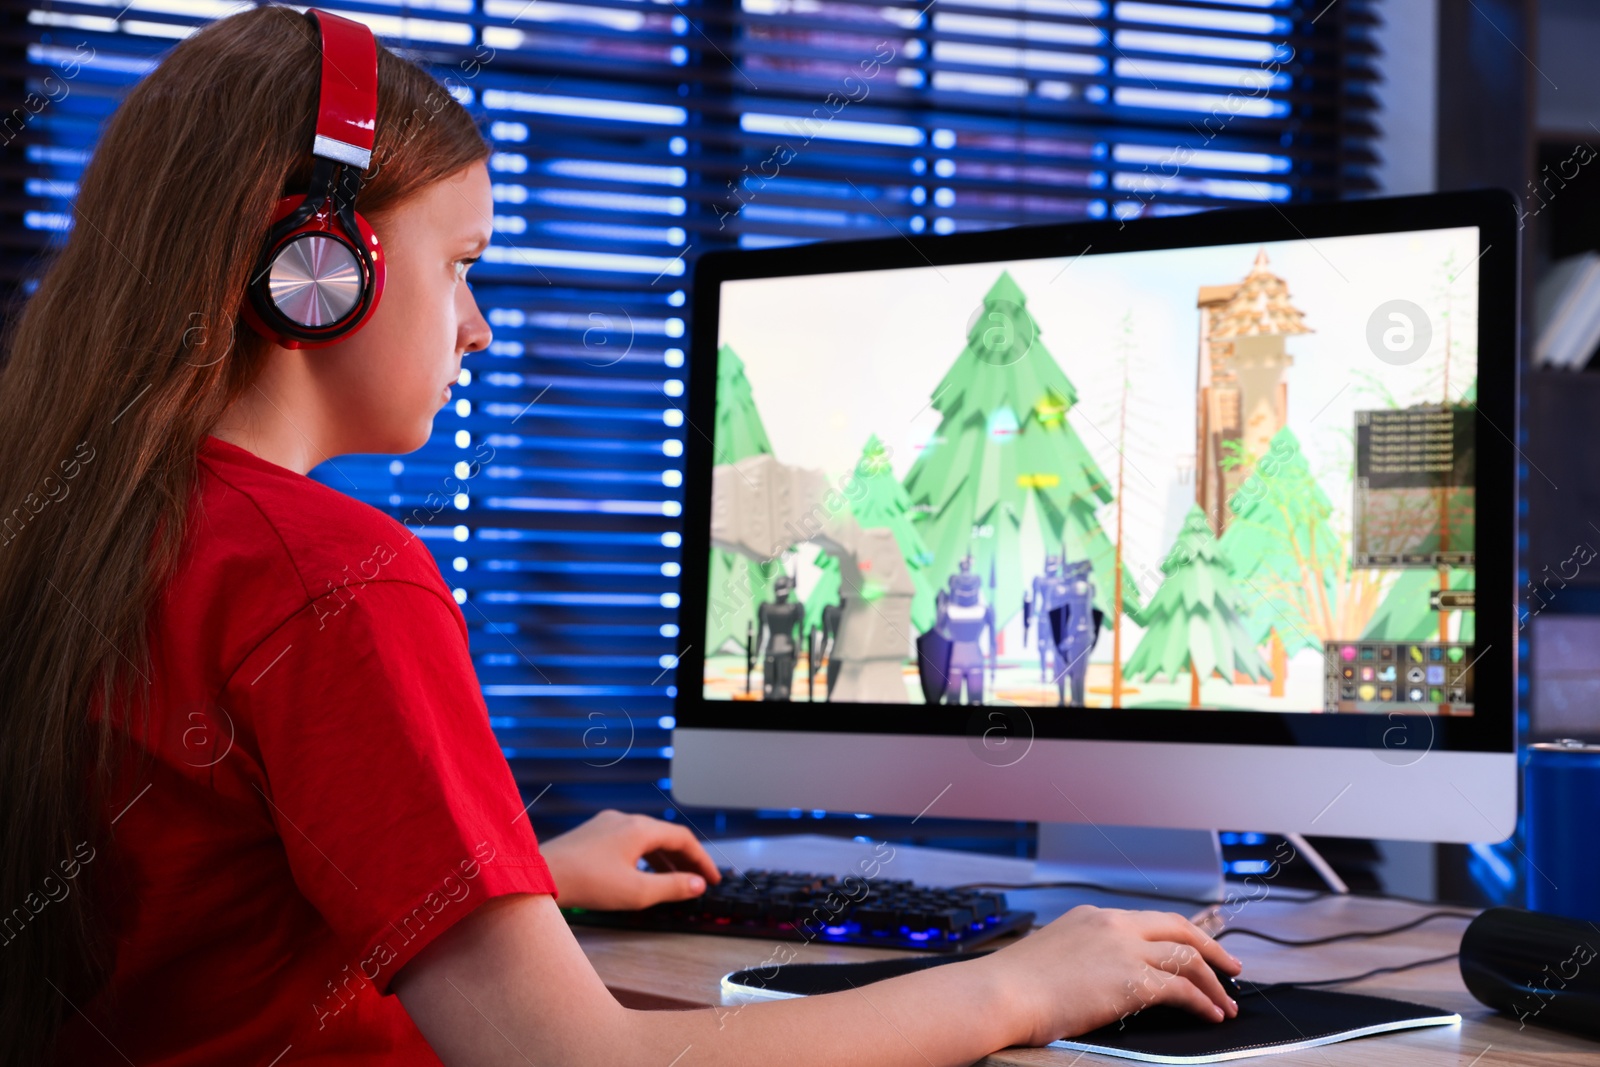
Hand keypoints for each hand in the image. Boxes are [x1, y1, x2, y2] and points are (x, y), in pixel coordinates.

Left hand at [539, 809, 721, 910]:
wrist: (539, 877)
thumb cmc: (587, 883)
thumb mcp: (637, 891)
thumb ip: (672, 887)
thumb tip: (697, 884)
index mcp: (639, 828)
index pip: (682, 838)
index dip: (701, 860)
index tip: (713, 879)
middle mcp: (624, 820)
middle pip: (664, 836)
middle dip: (685, 859)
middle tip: (698, 881)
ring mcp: (605, 825)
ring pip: (645, 839)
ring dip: (663, 860)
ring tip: (674, 881)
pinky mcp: (590, 835)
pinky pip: (627, 842)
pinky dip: (643, 857)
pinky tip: (640, 874)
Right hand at [978, 904, 1242, 1045]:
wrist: (1001, 993)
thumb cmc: (1013, 985)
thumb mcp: (1052, 955)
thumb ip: (1082, 957)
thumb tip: (1096, 978)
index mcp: (1092, 917)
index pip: (1149, 920)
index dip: (1179, 935)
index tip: (1196, 949)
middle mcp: (1112, 925)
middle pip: (1178, 928)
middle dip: (1212, 948)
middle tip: (1232, 967)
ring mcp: (1124, 949)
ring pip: (1188, 957)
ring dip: (1214, 982)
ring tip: (1227, 1003)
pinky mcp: (1132, 980)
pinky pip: (1182, 988)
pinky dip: (1203, 1001)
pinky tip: (1211, 1014)